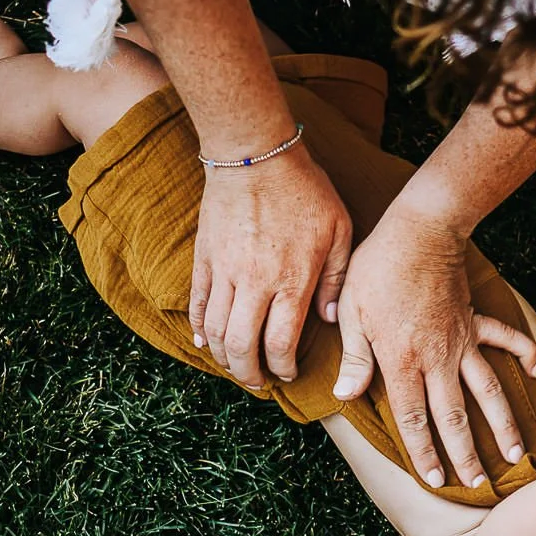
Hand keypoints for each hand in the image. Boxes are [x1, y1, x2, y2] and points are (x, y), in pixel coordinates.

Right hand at [188, 143, 353, 386]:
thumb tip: (330, 319)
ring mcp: (224, 272)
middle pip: (242, 347)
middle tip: (258, 382)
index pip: (280, 344)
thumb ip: (337, 279)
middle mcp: (255, 283)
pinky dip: (199, 329)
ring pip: (215, 332)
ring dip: (224, 358)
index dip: (283, 368)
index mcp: (291, 281)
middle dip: (250, 374)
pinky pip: (196, 304)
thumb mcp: (339, 231)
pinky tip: (206, 343)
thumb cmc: (304, 190)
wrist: (255, 153)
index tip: (288, 374)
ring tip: (235, 367)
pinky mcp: (204, 259)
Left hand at [332, 203, 529, 488]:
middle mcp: (438, 358)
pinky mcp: (476, 319)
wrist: (421, 227)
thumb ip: (355, 358)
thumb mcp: (352, 312)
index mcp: (403, 361)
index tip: (435, 480)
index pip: (414, 419)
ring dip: (502, 425)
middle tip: (477, 485)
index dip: (424, 452)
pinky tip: (533, 375)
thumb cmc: (378, 267)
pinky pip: (506, 340)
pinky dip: (523, 356)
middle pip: (454, 416)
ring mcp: (462, 340)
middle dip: (466, 455)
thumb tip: (347, 395)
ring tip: (515, 455)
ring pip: (487, 391)